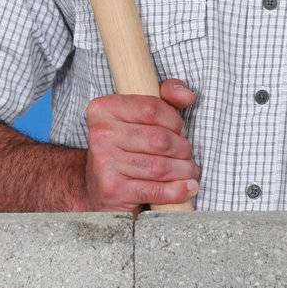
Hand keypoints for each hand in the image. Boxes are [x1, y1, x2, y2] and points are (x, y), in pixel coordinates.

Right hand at [83, 79, 199, 212]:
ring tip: (190, 171)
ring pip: (161, 166)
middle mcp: (100, 135)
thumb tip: (187, 96)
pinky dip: (178, 191)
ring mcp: (105, 163)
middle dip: (183, 149)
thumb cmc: (125, 148)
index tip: (180, 131)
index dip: (175, 120)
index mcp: (103, 110)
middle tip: (188, 156)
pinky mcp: (113, 190)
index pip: (152, 108)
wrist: (96, 187)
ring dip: (184, 170)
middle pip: (159, 139)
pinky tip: (187, 188)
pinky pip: (155, 190)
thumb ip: (165, 98)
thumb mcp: (138, 117)